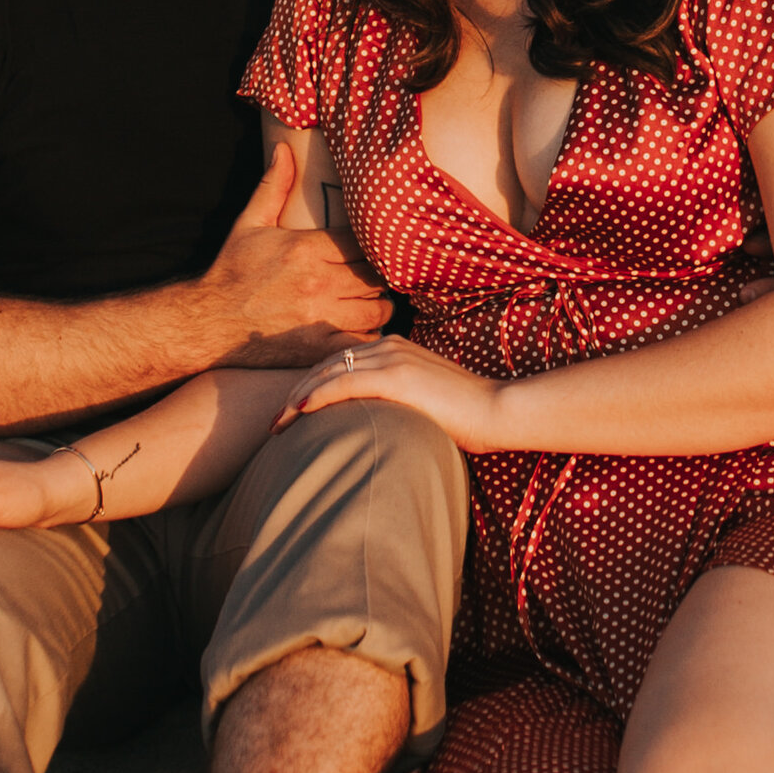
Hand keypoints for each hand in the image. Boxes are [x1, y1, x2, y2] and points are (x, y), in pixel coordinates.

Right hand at [203, 142, 392, 358]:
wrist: (207, 321)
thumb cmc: (231, 271)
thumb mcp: (250, 223)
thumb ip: (274, 186)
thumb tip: (285, 147)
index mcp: (305, 247)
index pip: (363, 242)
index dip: (372, 247)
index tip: (370, 251)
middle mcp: (317, 280)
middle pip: (377, 276)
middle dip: (379, 276)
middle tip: (373, 278)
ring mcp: (318, 317)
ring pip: (378, 309)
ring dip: (379, 306)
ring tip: (370, 303)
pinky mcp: (316, 347)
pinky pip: (362, 342)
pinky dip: (367, 338)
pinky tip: (358, 330)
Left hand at [271, 333, 509, 451]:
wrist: (498, 410)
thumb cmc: (467, 416)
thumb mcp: (425, 403)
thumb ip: (398, 403)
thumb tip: (374, 425)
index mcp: (395, 350)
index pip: (339, 363)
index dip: (311, 385)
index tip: (292, 412)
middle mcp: (390, 347)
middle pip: (327, 365)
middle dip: (296, 392)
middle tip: (275, 421)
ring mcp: (393, 359)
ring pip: (330, 372)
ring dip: (299, 397)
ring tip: (279, 423)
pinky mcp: (397, 376)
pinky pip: (346, 382)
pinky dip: (319, 395)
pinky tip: (301, 411)